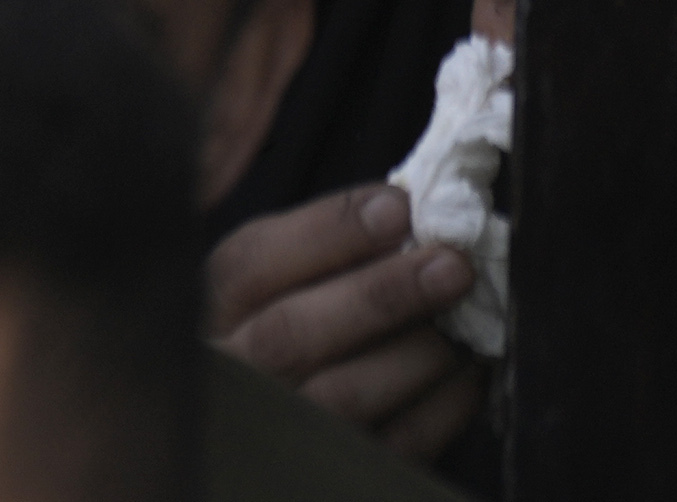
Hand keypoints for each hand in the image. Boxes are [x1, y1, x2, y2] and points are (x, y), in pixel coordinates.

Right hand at [209, 188, 488, 458]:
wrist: (278, 421)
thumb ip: (312, 248)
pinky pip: (393, 445)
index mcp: (208, 310)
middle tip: (450, 264)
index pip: (250, 263)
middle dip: (381, 293)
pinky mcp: (332, 470)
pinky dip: (442, 406)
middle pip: (294, 333)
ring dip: (418, 351)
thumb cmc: (284, 328)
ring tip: (467, 320)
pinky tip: (468, 371)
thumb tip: (398, 208)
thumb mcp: (268, 282)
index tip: (395, 206)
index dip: (325, 231)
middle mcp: (234, 374)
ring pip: (346, 393)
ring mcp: (279, 430)